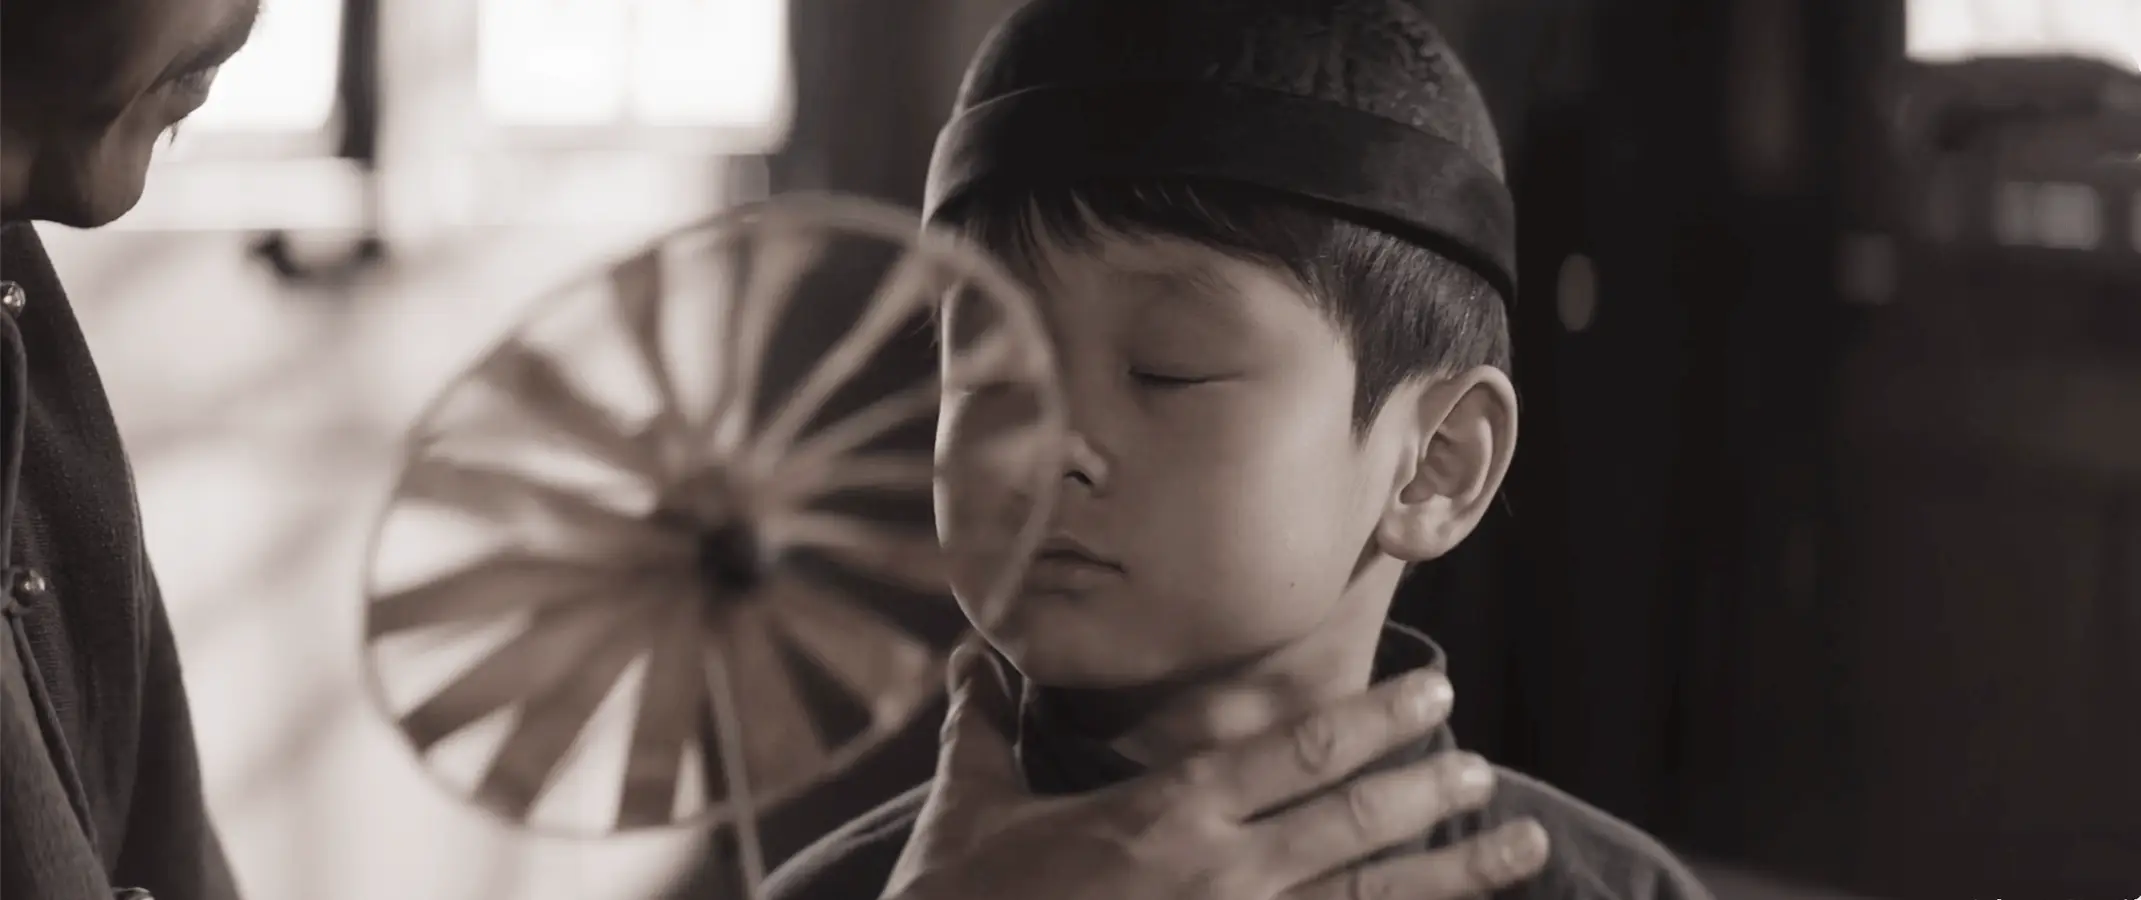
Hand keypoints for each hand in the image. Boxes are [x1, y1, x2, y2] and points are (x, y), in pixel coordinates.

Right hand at [882, 636, 1550, 899]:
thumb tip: (972, 656)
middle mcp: (1221, 873)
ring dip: (1453, 873)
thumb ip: (982, 726)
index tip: (1433, 692)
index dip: (1377, 716)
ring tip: (1522, 848)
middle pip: (1355, 818)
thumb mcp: (966, 807)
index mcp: (1167, 812)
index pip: (1298, 748)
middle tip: (1486, 771)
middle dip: (1430, 787)